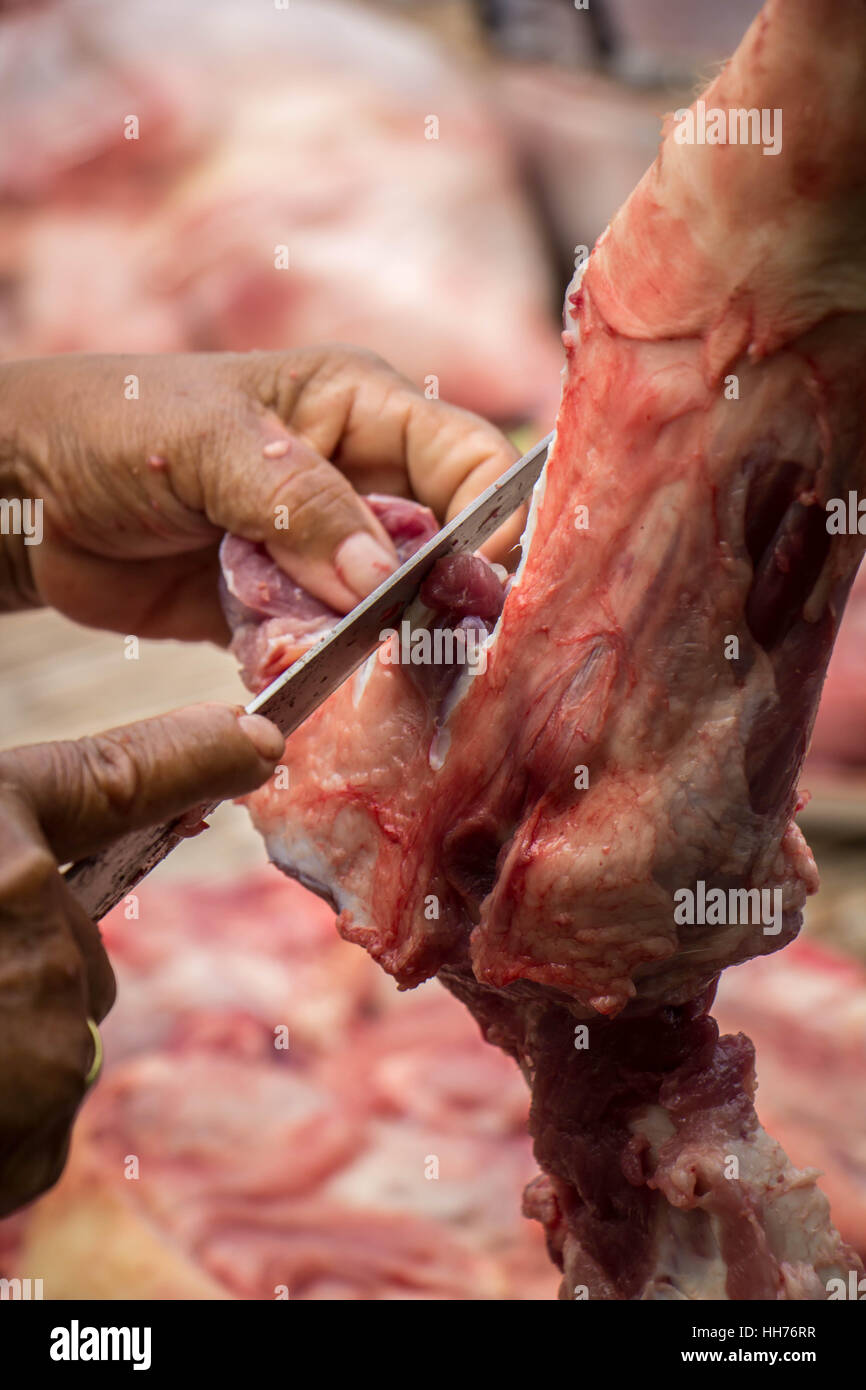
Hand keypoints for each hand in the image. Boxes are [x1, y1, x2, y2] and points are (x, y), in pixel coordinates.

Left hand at [0, 348, 519, 642]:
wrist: (25, 496)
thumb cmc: (115, 427)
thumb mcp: (212, 443)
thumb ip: (303, 504)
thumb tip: (383, 579)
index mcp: (363, 411)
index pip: (470, 462)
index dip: (492, 522)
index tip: (479, 587)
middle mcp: (359, 482)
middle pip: (444, 548)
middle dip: (437, 599)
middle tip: (423, 646)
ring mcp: (322, 551)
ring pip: (390, 610)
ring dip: (373, 644)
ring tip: (349, 661)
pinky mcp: (285, 609)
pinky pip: (328, 648)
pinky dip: (318, 666)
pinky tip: (292, 669)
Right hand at [0, 703, 282, 1215]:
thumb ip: (22, 844)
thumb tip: (70, 862)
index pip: (115, 777)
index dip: (194, 752)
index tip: (258, 738)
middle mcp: (25, 920)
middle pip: (77, 958)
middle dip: (17, 975)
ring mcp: (30, 1032)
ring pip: (58, 1046)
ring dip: (1, 1058)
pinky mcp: (22, 1127)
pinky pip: (37, 1129)